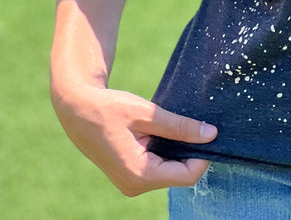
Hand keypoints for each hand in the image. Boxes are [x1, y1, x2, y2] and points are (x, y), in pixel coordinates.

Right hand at [52, 82, 217, 196]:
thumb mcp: (147, 114)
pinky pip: (159, 166)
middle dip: (191, 150)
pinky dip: (166, 150)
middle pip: (180, 174)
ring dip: (178, 149)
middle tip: (195, 123)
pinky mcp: (130, 174)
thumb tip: (211, 134)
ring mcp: (132, 182)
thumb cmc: (108, 109)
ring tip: (176, 124)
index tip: (209, 131)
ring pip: (170, 170)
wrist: (76, 108)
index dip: (203, 155)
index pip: (188, 175)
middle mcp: (135, 185)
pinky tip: (164, 130)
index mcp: (139, 175)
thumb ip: (179, 126)